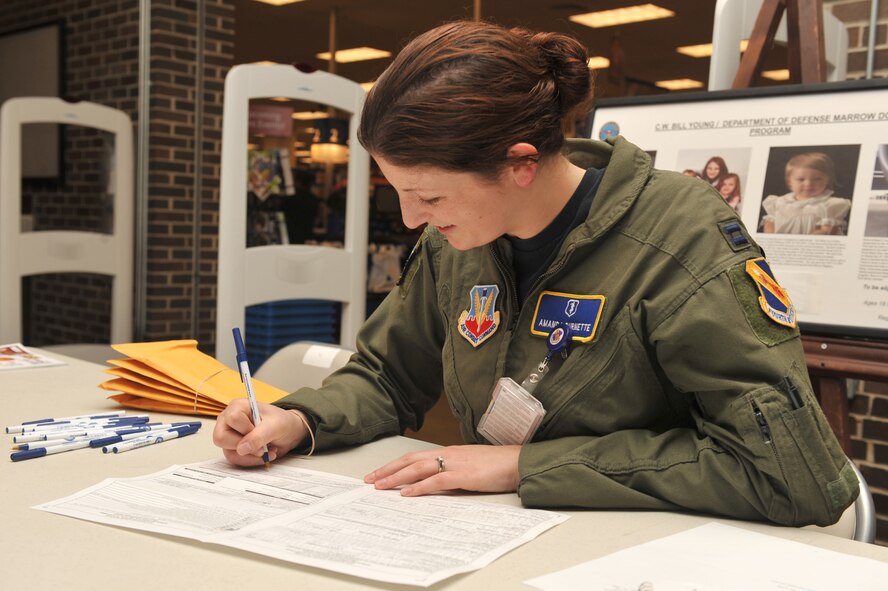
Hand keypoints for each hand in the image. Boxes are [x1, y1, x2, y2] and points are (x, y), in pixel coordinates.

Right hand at [212, 399, 307, 466]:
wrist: (289, 432)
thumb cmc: (281, 422)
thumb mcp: (275, 427)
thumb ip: (259, 436)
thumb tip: (241, 449)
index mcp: (237, 406)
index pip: (232, 419)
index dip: (246, 430)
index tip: (260, 432)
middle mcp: (228, 420)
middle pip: (221, 438)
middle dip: (245, 447)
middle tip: (262, 447)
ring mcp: (229, 435)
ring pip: (229, 452)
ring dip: (251, 456)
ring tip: (267, 451)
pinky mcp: (232, 448)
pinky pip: (235, 460)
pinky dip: (251, 460)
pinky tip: (264, 454)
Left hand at [364, 445, 520, 496]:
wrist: (517, 462)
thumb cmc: (497, 465)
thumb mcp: (469, 466)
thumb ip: (452, 471)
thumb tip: (435, 482)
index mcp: (448, 452)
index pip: (415, 456)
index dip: (395, 465)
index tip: (379, 473)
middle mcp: (447, 454)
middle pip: (410, 460)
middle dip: (388, 470)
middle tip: (370, 480)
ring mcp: (454, 463)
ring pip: (417, 468)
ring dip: (396, 477)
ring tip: (380, 486)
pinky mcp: (462, 475)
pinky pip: (435, 481)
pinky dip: (418, 487)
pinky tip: (406, 494)